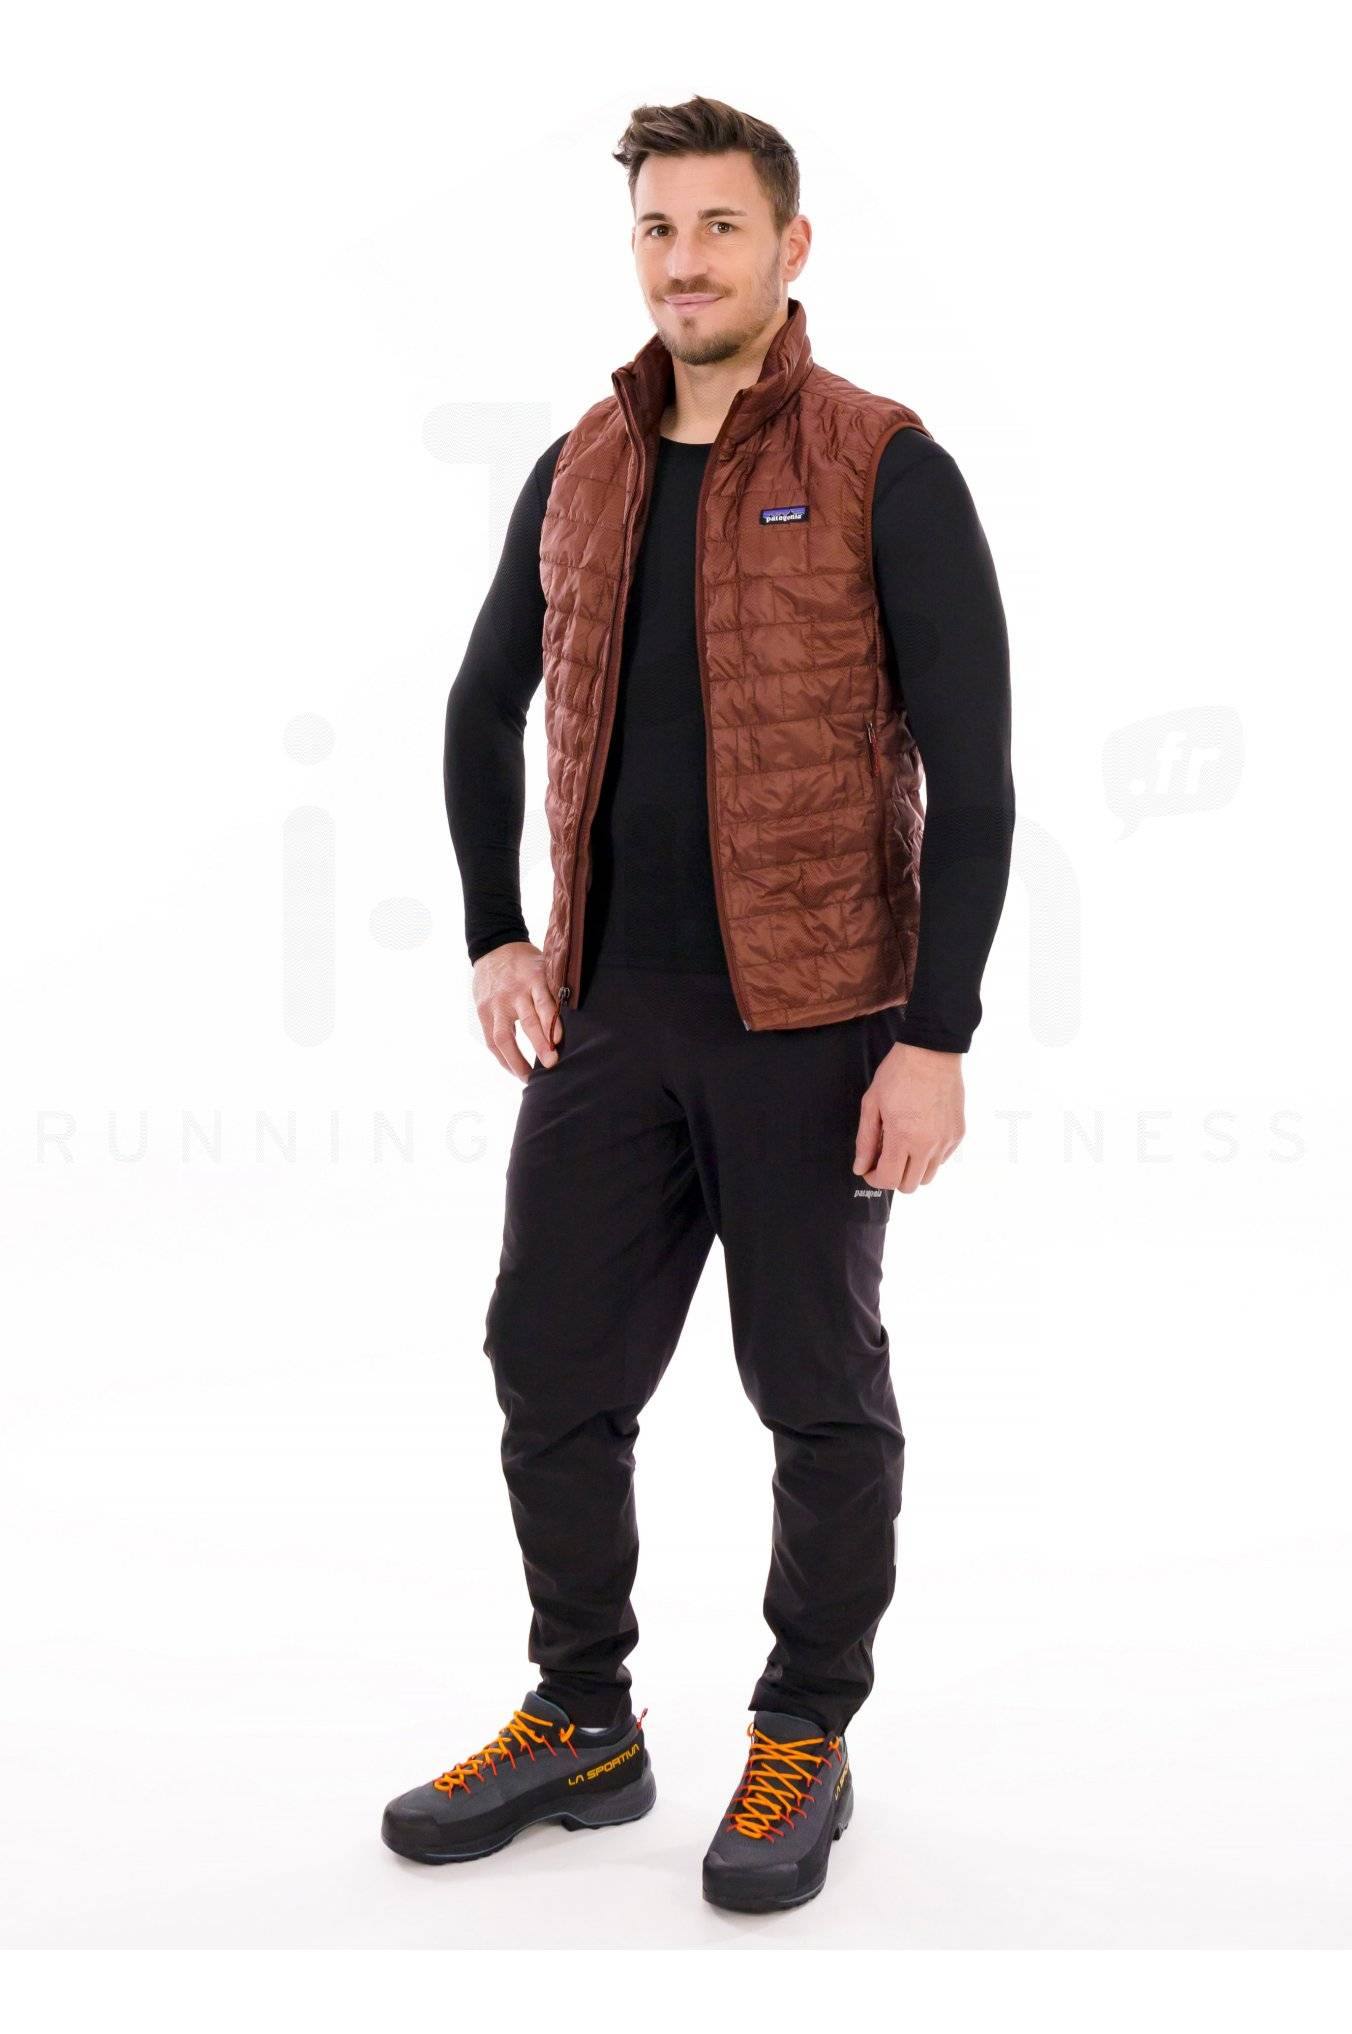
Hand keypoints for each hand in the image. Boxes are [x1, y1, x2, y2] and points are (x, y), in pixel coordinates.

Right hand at [471, 941, 561, 1079]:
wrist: (493, 946)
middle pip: (526, 1022)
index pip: (543, 1002)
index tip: (560, 1040)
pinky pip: (491, 1040)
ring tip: (529, 1079)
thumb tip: (578, 1017)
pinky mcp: (484, 1011)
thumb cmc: (526, 962)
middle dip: (540, 1045)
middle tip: (551, 1064)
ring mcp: (496, 1004)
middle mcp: (514, 992)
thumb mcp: (544, 966)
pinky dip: (503, 1057)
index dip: (551, 1022)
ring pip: (504, 1036)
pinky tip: (514, 1070)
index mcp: (533, 978)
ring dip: (517, 1060)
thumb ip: (555, 989)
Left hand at [853, 1042, 964, 1193]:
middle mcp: (928, 1144)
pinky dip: (929, 1157)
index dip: (874, 1179)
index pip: (888, 1180)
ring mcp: (946, 1141)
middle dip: (892, 1177)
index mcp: (903, 1137)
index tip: (869, 1169)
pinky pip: (942, 1160)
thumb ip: (865, 1140)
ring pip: (928, 1177)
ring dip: (912, 1170)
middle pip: (909, 1186)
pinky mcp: (958, 1134)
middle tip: (884, 1158)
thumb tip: (860, 1168)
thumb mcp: (872, 1104)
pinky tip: (920, 1135)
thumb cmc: (898, 1074)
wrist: (931, 1052)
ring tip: (903, 1147)